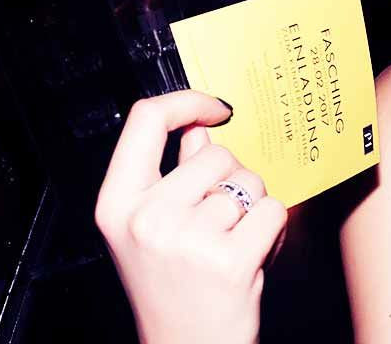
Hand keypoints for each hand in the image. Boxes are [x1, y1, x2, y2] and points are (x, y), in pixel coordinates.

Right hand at [95, 91, 287, 343]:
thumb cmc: (174, 288)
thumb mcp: (155, 228)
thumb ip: (174, 174)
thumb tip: (198, 129)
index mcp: (117, 204)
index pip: (144, 120)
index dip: (186, 101)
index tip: (215, 109)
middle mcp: (145, 218)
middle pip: (214, 154)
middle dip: (232, 179)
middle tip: (221, 223)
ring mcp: (185, 239)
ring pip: (249, 183)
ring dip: (253, 208)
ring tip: (234, 244)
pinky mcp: (228, 260)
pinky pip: (273, 211)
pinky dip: (274, 230)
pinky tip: (253, 257)